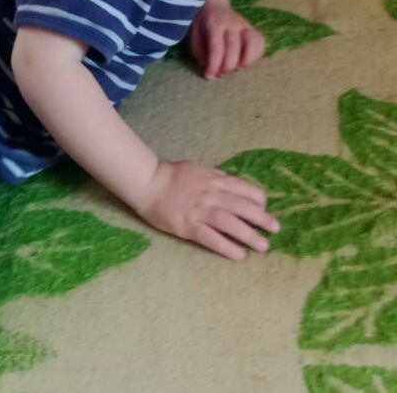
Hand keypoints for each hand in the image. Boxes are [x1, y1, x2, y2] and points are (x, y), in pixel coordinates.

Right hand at [134, 161, 278, 260]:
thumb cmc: (171, 175)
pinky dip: (226, 246)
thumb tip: (230, 180)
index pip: (243, 189)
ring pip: (230, 223)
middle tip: (276, 229)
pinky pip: (211, 238)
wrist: (147, 183)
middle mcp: (211, 195)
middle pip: (242, 207)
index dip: (258, 199)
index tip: (265, 208)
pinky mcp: (188, 227)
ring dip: (248, 235)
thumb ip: (215, 176)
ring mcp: (200, 211)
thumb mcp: (197, 168)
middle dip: (261, 218)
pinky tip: (239, 255)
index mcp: (214, 180)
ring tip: (263, 246)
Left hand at [188, 0, 264, 78]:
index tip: (209, 76)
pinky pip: (260, 42)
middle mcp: (232, 23)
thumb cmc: (202, 23)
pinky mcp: (253, 28)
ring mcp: (245, 25)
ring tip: (237, 69)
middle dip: (227, 65)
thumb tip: (209, 69)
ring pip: (253, 42)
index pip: (217, 46)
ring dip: (246, 60)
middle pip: (234, 47)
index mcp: (214, 24)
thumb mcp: (194, 35)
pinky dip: (256, 55)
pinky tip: (246, 62)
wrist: (214, 4)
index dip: (214, 64)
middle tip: (221, 74)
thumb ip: (199, 51)